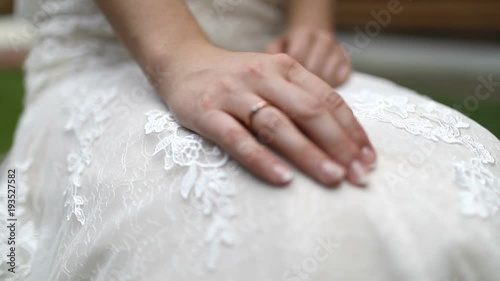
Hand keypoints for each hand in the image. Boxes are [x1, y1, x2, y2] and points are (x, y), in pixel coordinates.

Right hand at [156, 45, 375, 186]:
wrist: (183, 63)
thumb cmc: (236, 77)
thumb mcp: (272, 76)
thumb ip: (300, 98)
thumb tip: (340, 137)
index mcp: (284, 67)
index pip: (327, 99)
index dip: (352, 130)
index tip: (368, 158)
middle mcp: (262, 76)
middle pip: (309, 112)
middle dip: (339, 145)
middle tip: (358, 175)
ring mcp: (233, 94)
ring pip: (277, 125)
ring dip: (308, 153)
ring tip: (332, 177)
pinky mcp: (206, 112)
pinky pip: (237, 139)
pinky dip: (261, 159)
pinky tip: (282, 178)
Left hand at [267, 27, 350, 87]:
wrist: (313, 40)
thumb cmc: (291, 48)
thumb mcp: (277, 48)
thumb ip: (271, 57)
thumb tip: (271, 75)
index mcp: (303, 33)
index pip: (297, 57)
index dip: (289, 73)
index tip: (284, 82)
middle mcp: (324, 39)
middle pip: (313, 69)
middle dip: (303, 83)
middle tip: (295, 90)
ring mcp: (338, 51)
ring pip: (328, 77)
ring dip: (316, 88)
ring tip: (307, 89)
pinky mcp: (348, 64)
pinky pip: (340, 81)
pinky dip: (330, 88)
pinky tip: (320, 88)